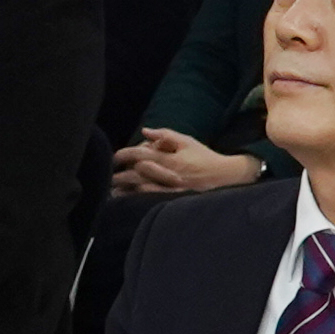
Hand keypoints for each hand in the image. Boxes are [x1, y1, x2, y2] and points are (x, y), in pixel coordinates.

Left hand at [115, 129, 267, 200]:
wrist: (226, 178)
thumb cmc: (205, 158)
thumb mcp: (187, 142)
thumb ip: (165, 135)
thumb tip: (145, 131)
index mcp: (171, 158)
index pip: (141, 155)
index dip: (124, 155)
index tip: (115, 157)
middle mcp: (169, 175)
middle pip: (137, 174)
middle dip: (120, 175)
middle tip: (108, 175)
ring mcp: (171, 190)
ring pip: (141, 191)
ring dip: (125, 190)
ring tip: (112, 189)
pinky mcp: (174, 201)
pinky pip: (151, 202)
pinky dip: (137, 200)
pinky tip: (127, 200)